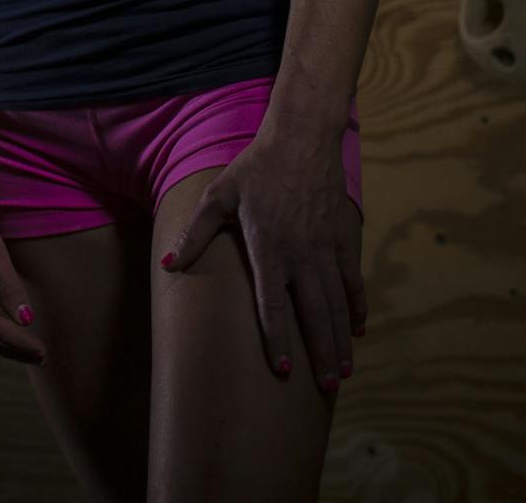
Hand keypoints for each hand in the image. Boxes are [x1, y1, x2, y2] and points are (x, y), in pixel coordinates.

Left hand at [158, 135, 364, 388]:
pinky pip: (353, 279)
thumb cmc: (254, 168)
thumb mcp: (217, 197)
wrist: (301, 138)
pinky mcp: (344, 236)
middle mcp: (300, 253)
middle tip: (325, 387)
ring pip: (337, 302)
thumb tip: (167, 265)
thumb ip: (193, 234)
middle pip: (313, 313)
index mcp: (268, 247)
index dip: (276, 339)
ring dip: (341, 339)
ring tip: (343, 371)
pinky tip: (358, 329)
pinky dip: (357, 306)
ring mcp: (326, 246)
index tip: (282, 371)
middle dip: (320, 353)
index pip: (272, 304)